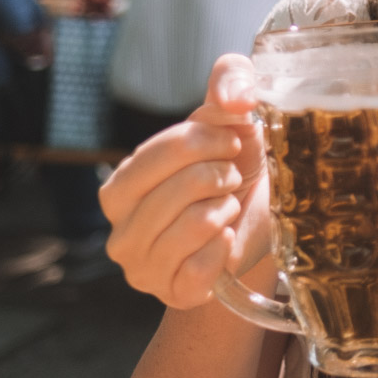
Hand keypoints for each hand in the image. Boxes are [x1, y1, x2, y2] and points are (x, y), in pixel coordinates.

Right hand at [101, 55, 271, 308]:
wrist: (258, 228)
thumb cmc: (238, 171)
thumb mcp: (234, 119)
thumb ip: (231, 83)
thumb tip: (232, 99)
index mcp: (121, 186)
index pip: (158, 154)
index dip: (205, 142)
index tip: (231, 141)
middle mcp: (119, 230)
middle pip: (175, 190)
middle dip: (217, 177)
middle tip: (230, 179)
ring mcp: (142, 268)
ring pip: (192, 226)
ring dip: (223, 211)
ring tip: (226, 207)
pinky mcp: (173, 295)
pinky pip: (202, 267)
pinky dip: (224, 249)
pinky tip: (225, 241)